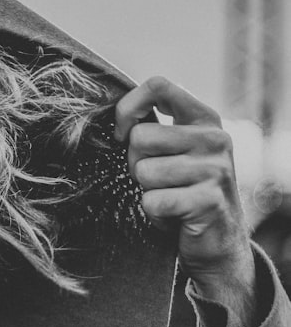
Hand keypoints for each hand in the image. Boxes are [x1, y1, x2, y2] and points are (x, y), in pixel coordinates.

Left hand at [114, 76, 257, 326]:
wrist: (216, 240)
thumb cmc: (182, 190)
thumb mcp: (174, 150)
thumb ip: (153, 127)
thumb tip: (110, 118)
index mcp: (204, 118)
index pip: (158, 86)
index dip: (129, 108)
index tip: (122, 135)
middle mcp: (215, 138)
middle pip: (140, 136)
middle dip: (135, 162)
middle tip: (157, 180)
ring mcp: (216, 169)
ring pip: (144, 171)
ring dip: (147, 190)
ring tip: (169, 197)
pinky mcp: (209, 201)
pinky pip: (153, 201)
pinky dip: (154, 214)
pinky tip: (174, 216)